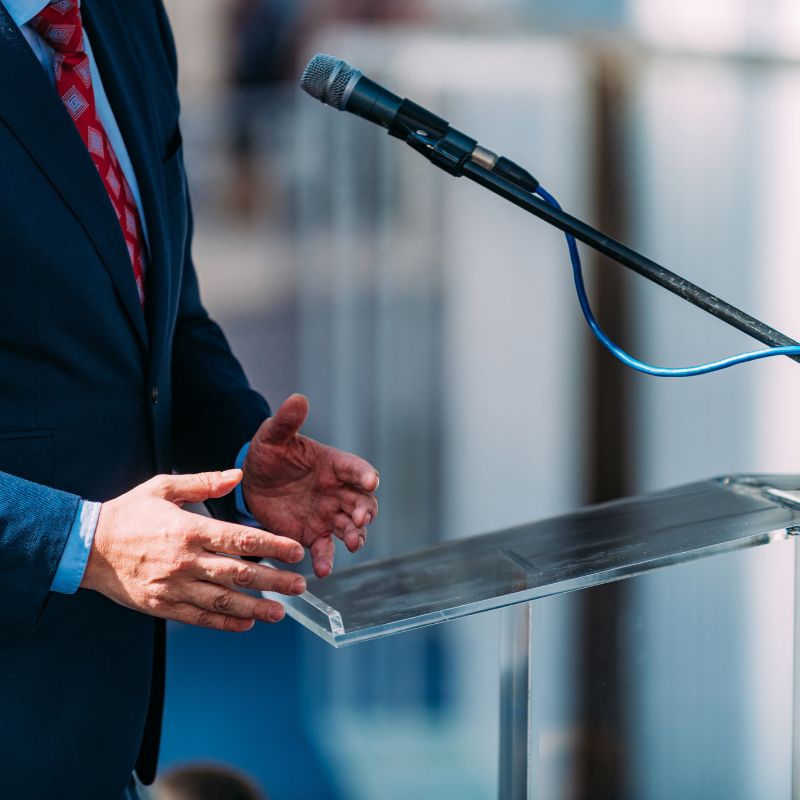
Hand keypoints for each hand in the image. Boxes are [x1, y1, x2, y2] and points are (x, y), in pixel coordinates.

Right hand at [81, 470, 306, 631]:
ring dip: (256, 608)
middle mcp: (185, 561)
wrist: (87, 548)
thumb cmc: (128, 514)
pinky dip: (225, 622)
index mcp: (189, 529)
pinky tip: (246, 623)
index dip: (273, 546)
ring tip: (281, 612)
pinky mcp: (162, 606)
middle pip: (239, 574)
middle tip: (299, 586)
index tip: (296, 552)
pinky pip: (200, 617)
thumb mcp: (163, 487)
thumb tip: (238, 475)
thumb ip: (204, 482)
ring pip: (223, 601)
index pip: (241, 540)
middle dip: (274, 581)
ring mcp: (173, 587)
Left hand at [243, 394, 378, 578]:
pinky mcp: (313, 534)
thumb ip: (287, 421)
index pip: (355, 468)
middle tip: (361, 519)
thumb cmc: (268, 454)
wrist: (251, 483)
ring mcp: (328, 515)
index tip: (370, 481)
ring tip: (352, 544)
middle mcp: (337, 491)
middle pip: (361, 501)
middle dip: (365, 510)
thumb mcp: (273, 436)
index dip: (364, 474)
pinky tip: (322, 569)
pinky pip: (325, 548)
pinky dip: (327, 558)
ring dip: (355, 536)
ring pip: (350, 528)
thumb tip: (297, 398)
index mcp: (333, 464)